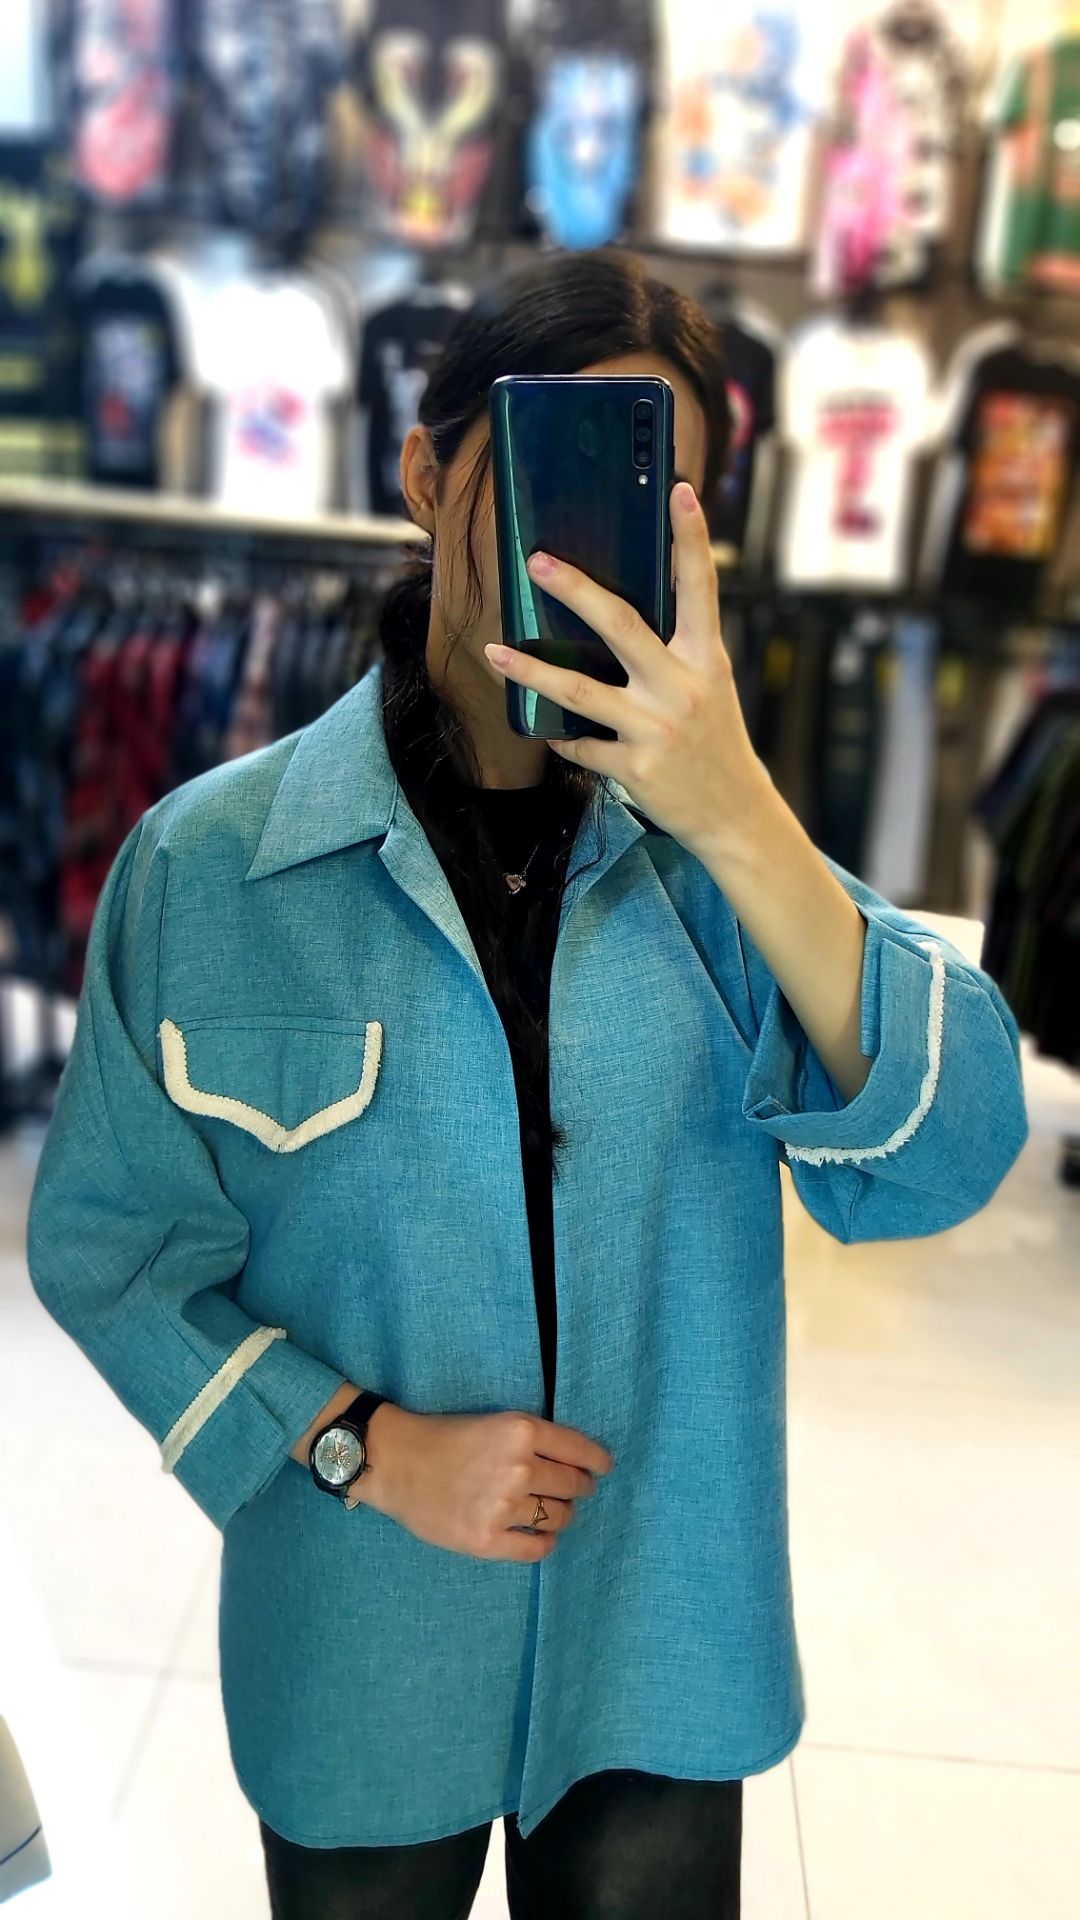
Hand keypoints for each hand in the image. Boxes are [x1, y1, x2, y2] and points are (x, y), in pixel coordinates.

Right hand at [351, 1404, 614, 1562]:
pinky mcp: (488, 1540)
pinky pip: (537, 1548)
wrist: (397, 1462)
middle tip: (575, 1490)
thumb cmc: (445, 1437)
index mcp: (522, 1431)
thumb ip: (533, 1439)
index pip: (580, 1450)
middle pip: (573, 1485)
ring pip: (559, 1517)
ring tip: (551, 1511)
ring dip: (561, 1515)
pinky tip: (540, 1536)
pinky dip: (545, 1542)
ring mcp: (504, 1506)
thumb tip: (577, 1462)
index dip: (597, 1461)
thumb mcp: (495, 1423)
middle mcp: (519, 1468)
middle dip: (578, 1488)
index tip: (603, 1468)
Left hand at [483, 480, 772, 862]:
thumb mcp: (709, 686)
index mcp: (705, 658)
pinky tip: (548, 731)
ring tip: (495, 652)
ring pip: (580, 690)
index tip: (678, 491)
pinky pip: (581, 744)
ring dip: (532, 670)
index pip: (700, 587)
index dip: (690, 537)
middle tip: (538, 562)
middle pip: (621, 626)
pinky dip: (562, 737)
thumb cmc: (715, 741)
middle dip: (576, 590)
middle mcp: (682, 687)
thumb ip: (676, 650)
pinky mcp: (635, 767)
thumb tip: (620, 613)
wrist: (735, 815)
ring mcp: (656, 728)